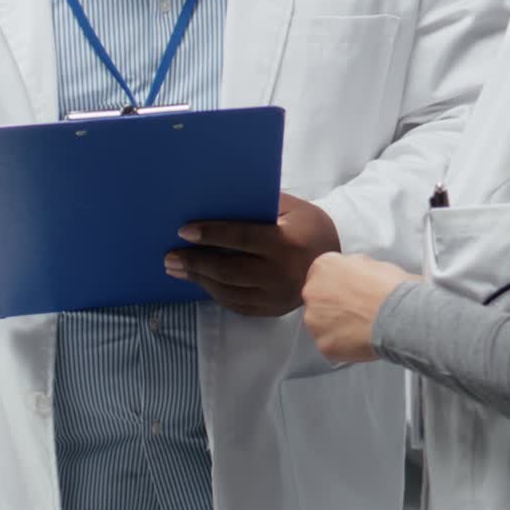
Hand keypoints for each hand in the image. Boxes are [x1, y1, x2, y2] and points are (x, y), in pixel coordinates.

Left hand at [163, 193, 339, 316]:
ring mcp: (275, 297)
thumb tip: (221, 199)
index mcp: (285, 244)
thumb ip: (261, 205)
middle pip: (228, 269)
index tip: (184, 231)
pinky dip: (215, 292)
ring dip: (198, 279)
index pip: (241, 238)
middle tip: (169, 256)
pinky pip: (236, 304)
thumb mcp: (293, 209)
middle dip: (195, 262)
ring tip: (176, 269)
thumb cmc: (312, 230)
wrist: (339, 269)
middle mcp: (280, 274)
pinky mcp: (272, 311)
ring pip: (228, 290)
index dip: (211, 234)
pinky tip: (200, 281)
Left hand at [301, 253, 415, 361]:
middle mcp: (312, 291)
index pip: (322, 275)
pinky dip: (342, 345)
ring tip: (360, 328)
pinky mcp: (323, 343)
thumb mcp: (373, 263)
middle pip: (317, 300)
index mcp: (323, 267)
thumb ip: (354, 267)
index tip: (347, 293)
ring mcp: (314, 320)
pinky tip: (360, 341)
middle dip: (333, 306)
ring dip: (335, 326)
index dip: (337, 286)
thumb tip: (356, 274)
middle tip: (356, 312)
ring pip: (320, 324)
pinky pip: (330, 345)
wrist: (399, 315)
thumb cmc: (391, 288)